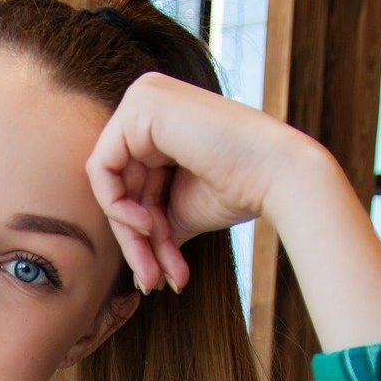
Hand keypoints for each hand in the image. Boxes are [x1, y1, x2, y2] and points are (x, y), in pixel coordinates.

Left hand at [84, 71, 324, 293]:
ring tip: (155, 271)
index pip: (128, 181)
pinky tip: (148, 227)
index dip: (139, 232)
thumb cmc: (240, 190)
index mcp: (157, 118)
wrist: (279, 176)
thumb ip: (150, 223)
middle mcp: (147, 99)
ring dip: (131, 235)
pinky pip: (102, 168)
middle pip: (118, 184)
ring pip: (109, 183)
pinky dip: (117, 206)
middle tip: (152, 282)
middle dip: (135, 240)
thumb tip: (138, 273)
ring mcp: (143, 97)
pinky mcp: (140, 106)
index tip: (158, 273)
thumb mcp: (181, 209)